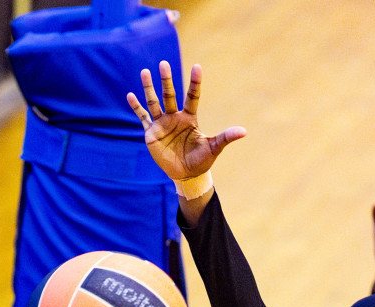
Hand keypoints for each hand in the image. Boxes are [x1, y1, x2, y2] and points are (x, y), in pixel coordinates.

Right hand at [127, 62, 245, 182]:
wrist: (186, 175)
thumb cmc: (201, 161)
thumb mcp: (214, 148)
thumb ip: (225, 138)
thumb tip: (244, 131)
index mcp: (190, 118)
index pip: (192, 97)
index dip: (194, 83)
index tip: (197, 66)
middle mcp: (175, 117)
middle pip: (169, 95)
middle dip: (166, 80)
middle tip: (163, 64)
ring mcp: (162, 124)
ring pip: (154, 102)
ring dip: (149, 88)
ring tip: (145, 71)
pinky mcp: (151, 133)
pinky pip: (143, 117)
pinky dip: (136, 107)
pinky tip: (130, 95)